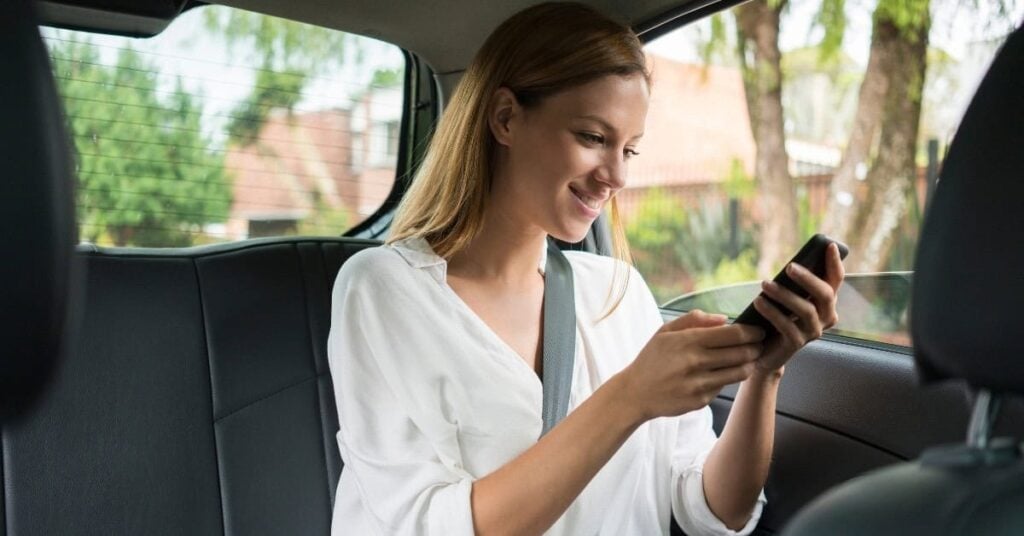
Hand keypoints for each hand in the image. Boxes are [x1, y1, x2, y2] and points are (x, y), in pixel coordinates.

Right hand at [619, 310, 765, 420]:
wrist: (635, 393)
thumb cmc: (652, 358)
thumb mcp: (665, 331)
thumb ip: (694, 319)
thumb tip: (724, 319)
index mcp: (688, 341)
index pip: (732, 334)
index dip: (751, 331)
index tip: (759, 330)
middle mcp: (695, 362)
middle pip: (742, 353)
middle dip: (755, 347)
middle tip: (759, 344)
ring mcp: (699, 383)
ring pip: (739, 372)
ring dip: (748, 364)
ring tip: (748, 359)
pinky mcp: (700, 401)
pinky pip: (724, 387)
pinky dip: (728, 378)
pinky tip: (724, 373)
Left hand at [752, 242, 845, 373]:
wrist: (764, 349)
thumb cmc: (776, 315)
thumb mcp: (787, 296)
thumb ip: (793, 283)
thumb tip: (792, 265)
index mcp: (826, 302)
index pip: (836, 280)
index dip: (834, 263)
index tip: (829, 245)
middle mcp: (826, 317)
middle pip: (825, 294)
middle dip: (808, 278)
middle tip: (789, 267)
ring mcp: (813, 332)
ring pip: (806, 310)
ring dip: (784, 294)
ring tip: (764, 284)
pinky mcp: (797, 344)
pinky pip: (787, 326)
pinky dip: (772, 312)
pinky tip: (758, 301)